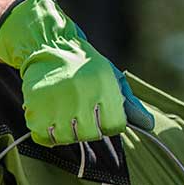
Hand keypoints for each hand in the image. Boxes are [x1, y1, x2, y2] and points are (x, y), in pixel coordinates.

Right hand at [0, 0, 150, 145]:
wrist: (49, 46)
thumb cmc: (86, 67)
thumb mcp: (112, 79)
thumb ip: (130, 103)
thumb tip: (149, 125)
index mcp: (103, 85)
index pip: (114, 126)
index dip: (109, 125)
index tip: (102, 115)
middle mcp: (80, 93)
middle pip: (90, 134)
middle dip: (88, 129)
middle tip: (81, 114)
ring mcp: (56, 100)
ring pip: (67, 137)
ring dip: (67, 132)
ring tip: (65, 114)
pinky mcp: (34, 105)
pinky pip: (43, 136)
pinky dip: (46, 133)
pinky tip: (50, 117)